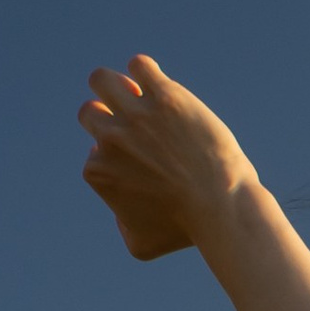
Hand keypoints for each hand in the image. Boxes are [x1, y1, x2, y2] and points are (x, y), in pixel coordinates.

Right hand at [78, 56, 256, 262]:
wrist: (220, 205)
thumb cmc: (185, 230)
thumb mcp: (142, 243)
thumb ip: (122, 227)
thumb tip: (121, 211)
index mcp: (98, 171)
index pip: (95, 151)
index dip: (117, 154)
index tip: (143, 163)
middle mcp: (110, 138)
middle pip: (89, 111)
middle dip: (107, 116)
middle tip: (136, 125)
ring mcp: (135, 114)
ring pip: (103, 79)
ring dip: (116, 85)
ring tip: (139, 93)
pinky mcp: (164, 95)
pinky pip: (141, 66)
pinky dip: (145, 71)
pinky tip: (162, 86)